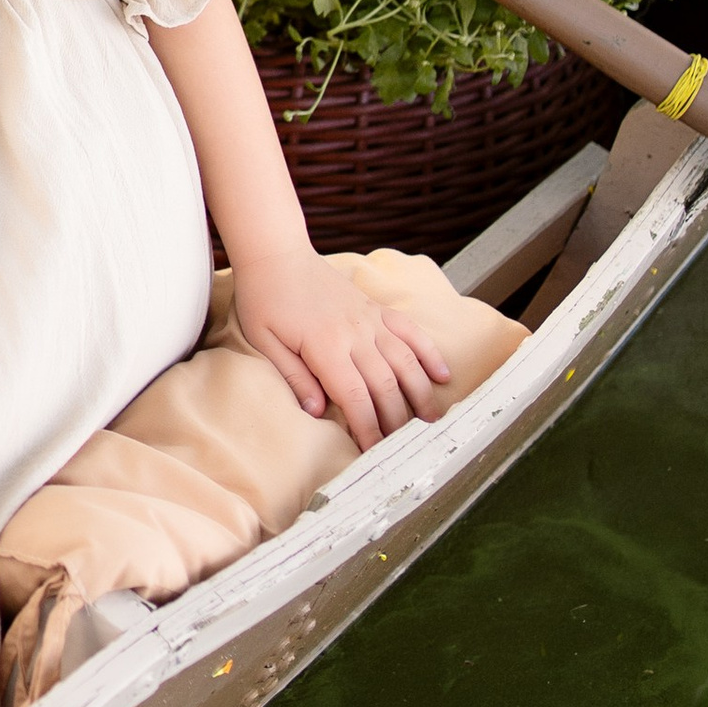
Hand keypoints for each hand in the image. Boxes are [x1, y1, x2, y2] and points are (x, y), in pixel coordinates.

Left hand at [230, 240, 452, 447]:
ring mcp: (370, 319)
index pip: (354, 397)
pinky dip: (430, 353)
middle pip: (385, 385)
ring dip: (421, 393)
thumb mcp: (265, 341)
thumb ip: (294, 377)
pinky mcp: (377, 308)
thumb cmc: (265, 299)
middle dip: (396, 420)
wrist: (278, 255)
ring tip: (431, 421)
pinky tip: (442, 375)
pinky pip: (411, 331)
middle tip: (404, 446)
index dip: (367, 428)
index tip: (374, 452)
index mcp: (325, 346)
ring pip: (406, 361)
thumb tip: (318, 412)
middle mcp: (355, 334)